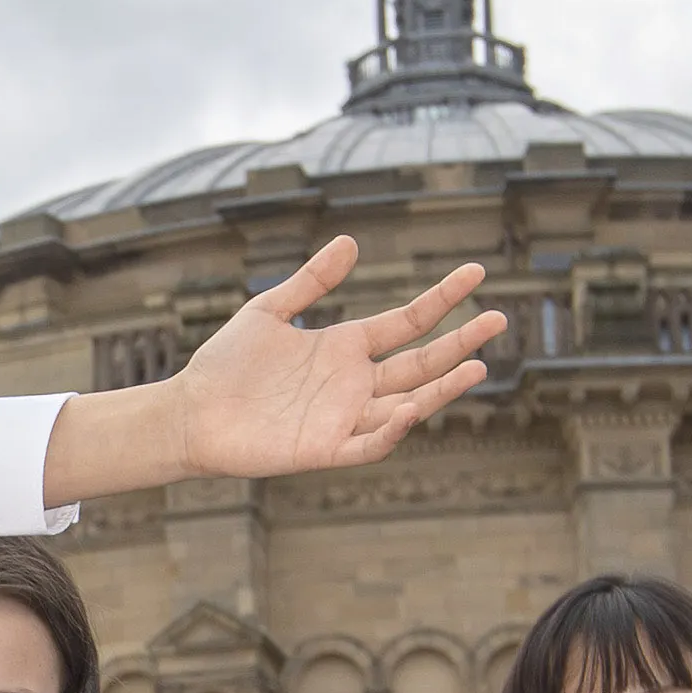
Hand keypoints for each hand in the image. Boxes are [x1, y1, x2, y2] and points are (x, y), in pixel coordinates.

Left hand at [38, 240, 500, 501]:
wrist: (191, 411)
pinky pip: (369, 443)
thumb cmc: (226, 364)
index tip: (476, 272)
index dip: (442, 299)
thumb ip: (311, 281)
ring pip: (407, 403)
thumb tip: (352, 243)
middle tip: (500, 319)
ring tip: (478, 367)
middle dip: (461, 343)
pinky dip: (392, 430)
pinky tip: (411, 408)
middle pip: (421, 362)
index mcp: (346, 347)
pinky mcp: (325, 449)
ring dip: (442, 388)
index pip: (408, 321)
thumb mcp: (270, 311)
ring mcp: (344, 417)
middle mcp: (354, 383)